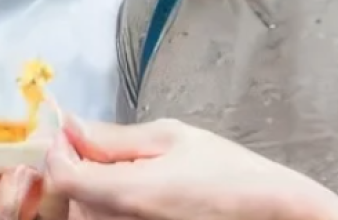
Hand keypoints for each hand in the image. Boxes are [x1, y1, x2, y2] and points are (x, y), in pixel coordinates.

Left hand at [42, 116, 337, 219]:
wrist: (279, 213)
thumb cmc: (232, 172)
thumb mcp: (172, 138)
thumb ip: (114, 136)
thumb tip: (71, 126)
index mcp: (127, 193)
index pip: (60, 176)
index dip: (58, 151)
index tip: (71, 135)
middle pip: (72, 198)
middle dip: (79, 170)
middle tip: (104, 150)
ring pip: (89, 215)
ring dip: (95, 191)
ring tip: (131, 172)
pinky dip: (113, 208)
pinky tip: (142, 192)